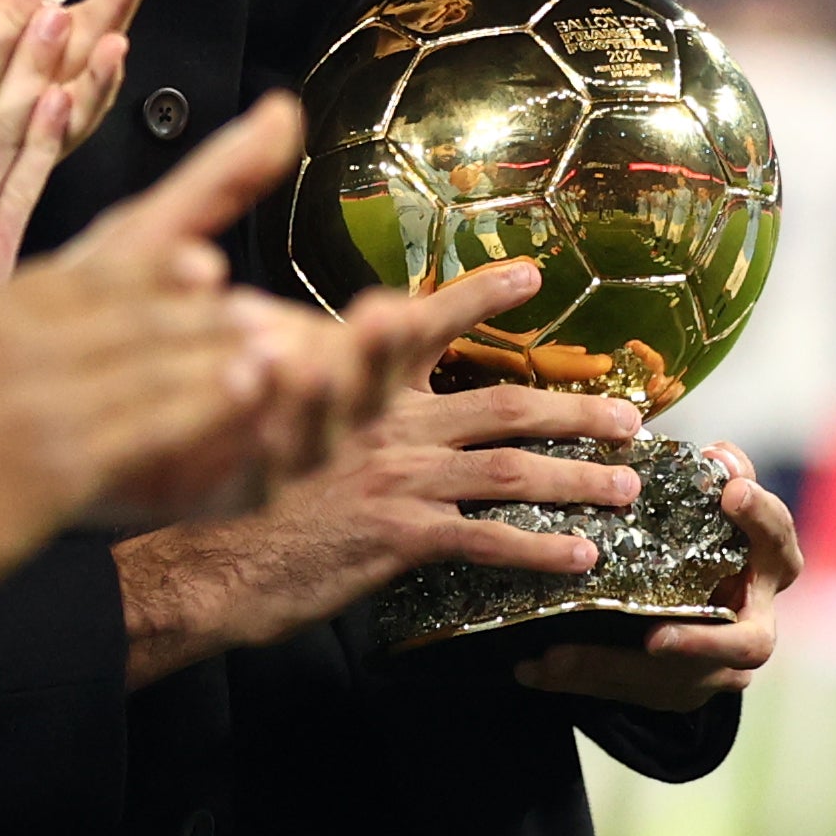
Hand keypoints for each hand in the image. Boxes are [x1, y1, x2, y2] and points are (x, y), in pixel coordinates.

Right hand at [0, 94, 303, 617]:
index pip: (82, 276)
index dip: (151, 272)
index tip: (202, 265)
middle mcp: (13, 341)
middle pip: (130, 311)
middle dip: (200, 312)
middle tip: (259, 307)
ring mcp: (35, 399)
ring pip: (150, 362)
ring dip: (219, 354)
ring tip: (277, 349)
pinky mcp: (52, 463)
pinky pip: (148, 425)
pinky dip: (205, 405)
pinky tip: (248, 399)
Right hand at [115, 276, 646, 687]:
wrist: (207, 560)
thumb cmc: (232, 489)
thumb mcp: (271, 414)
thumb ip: (323, 387)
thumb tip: (347, 360)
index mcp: (355, 383)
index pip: (427, 325)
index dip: (482, 296)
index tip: (532, 274)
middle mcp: (384, 421)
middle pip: (502, 404)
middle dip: (574, 407)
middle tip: (629, 416)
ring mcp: (396, 477)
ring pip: (511, 471)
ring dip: (578, 478)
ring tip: (626, 486)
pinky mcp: (399, 535)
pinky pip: (489, 541)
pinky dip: (541, 549)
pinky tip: (579, 558)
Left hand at [512, 443, 802, 710]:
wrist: (688, 601)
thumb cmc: (693, 530)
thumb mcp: (698, 500)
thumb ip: (703, 478)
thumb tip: (712, 453)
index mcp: (764, 561)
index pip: (777, 538)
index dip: (761, 516)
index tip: (730, 489)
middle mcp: (752, 618)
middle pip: (750, 643)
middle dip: (703, 643)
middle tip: (654, 638)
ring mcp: (720, 664)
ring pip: (677, 680)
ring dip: (616, 668)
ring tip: (558, 657)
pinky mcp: (681, 689)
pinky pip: (632, 691)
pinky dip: (581, 677)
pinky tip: (534, 667)